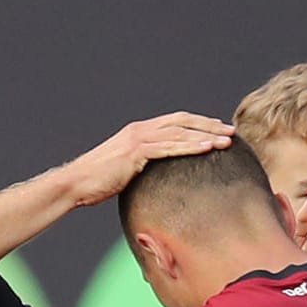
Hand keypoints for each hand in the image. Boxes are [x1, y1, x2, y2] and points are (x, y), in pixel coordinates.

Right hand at [57, 112, 234, 207]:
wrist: (76, 183)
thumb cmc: (96, 183)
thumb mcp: (123, 171)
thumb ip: (141, 168)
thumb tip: (156, 181)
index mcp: (138, 132)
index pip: (175, 122)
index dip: (198, 124)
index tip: (217, 130)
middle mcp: (140, 129)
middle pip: (182, 122)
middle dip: (209, 126)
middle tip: (230, 132)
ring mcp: (138, 138)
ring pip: (180, 132)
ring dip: (206, 135)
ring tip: (227, 140)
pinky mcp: (136, 151)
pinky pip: (169, 147)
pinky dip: (190, 146)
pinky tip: (207, 149)